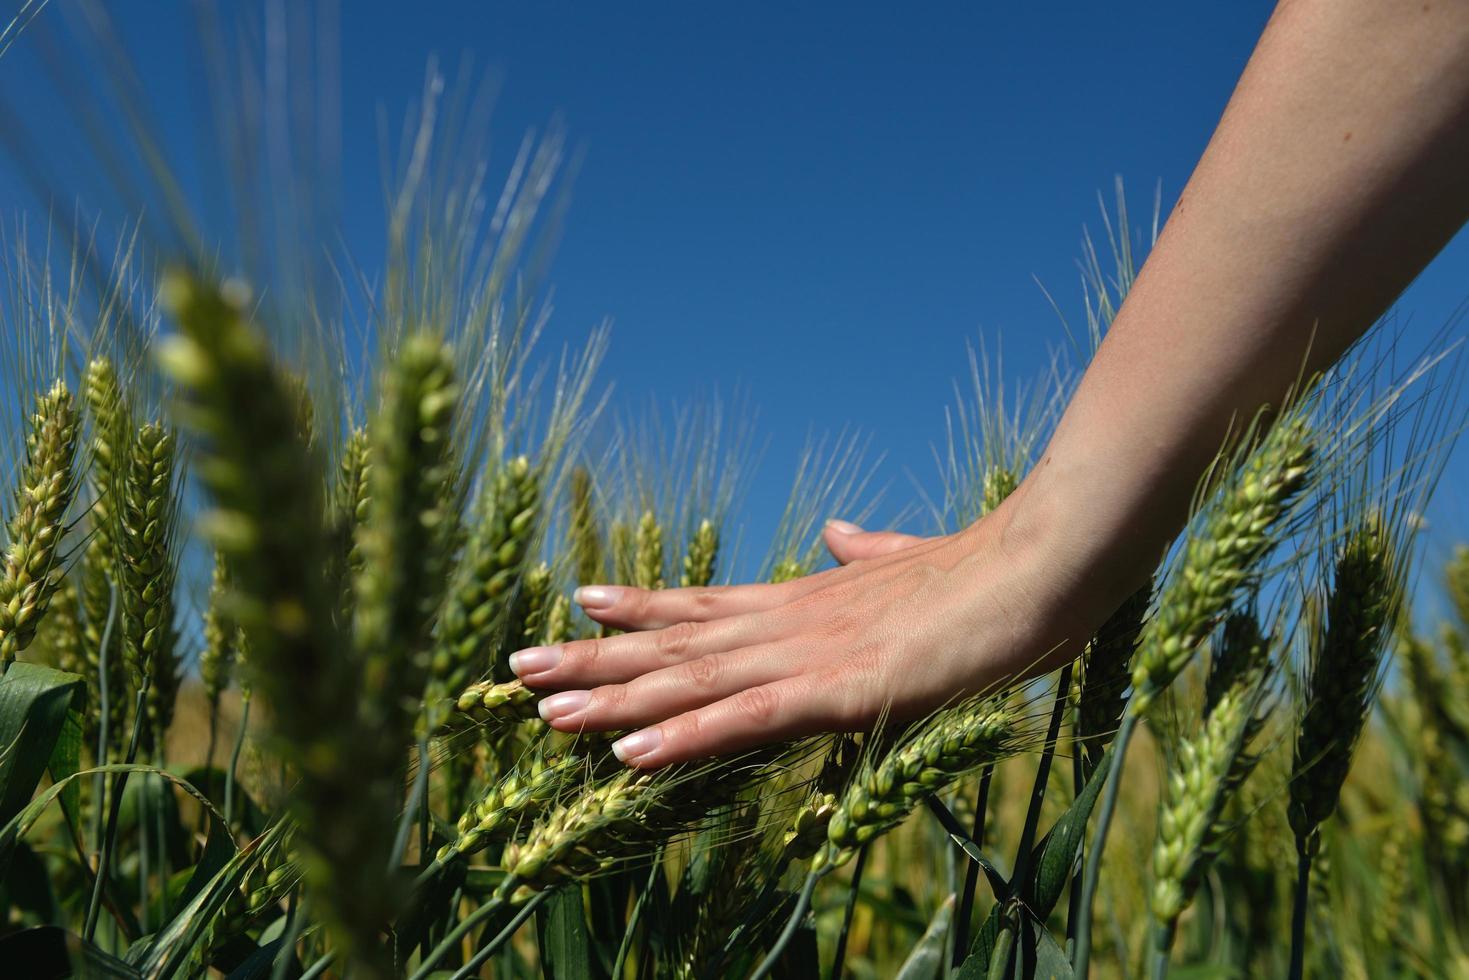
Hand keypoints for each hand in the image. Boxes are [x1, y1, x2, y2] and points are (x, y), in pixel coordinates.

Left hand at [508, 497, 1098, 767]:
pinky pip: (744, 722)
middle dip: (594, 659)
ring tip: (540, 708)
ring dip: (613, 699)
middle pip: (675, 644)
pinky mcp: (838, 691)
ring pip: (691, 681)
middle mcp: (789, 622)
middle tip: (515, 667)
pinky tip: (627, 756)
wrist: (1043, 563)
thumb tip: (838, 532)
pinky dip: (682, 738)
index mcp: (808, 600)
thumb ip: (870, 551)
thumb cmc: (990, 570)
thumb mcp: (915, 562)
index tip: (581, 602)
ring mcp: (808, 655)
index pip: (706, 607)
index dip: (642, 609)